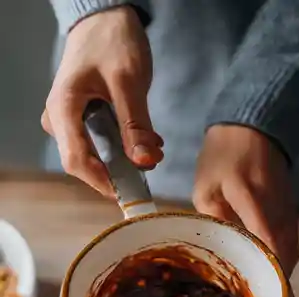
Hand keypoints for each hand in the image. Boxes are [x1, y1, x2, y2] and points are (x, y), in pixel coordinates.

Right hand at [42, 6, 162, 196]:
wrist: (106, 19)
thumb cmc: (111, 42)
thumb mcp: (128, 82)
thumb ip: (136, 124)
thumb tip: (144, 162)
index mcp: (63, 108)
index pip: (76, 160)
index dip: (103, 182)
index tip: (131, 193)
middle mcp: (61, 117)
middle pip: (86, 161)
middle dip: (122, 169)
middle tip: (152, 162)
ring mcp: (71, 118)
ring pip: (98, 153)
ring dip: (128, 156)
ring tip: (154, 147)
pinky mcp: (85, 117)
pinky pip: (104, 142)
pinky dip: (127, 145)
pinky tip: (148, 140)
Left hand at [193, 125, 298, 276]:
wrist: (254, 132)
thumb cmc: (224, 159)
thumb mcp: (206, 188)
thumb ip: (214, 221)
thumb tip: (223, 252)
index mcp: (252, 201)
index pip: (269, 244)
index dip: (271, 274)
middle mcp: (277, 212)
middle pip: (285, 258)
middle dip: (277, 285)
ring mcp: (289, 215)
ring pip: (291, 256)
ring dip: (281, 277)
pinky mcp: (293, 217)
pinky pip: (291, 247)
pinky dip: (282, 263)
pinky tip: (269, 274)